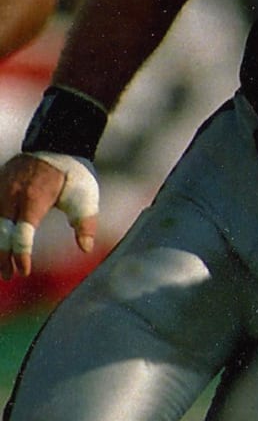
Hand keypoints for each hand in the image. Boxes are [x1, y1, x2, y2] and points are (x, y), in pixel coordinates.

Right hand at [0, 152, 97, 278]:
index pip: (23, 232)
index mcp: (34, 199)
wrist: (55, 144)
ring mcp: (2, 189)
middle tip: (8, 276)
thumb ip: (85, 223)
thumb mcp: (85, 196)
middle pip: (2, 232)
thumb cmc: (73, 173)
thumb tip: (86, 248)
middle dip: (3, 257)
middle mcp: (13, 195)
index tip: (24, 271)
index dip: (21, 254)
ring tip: (1, 266)